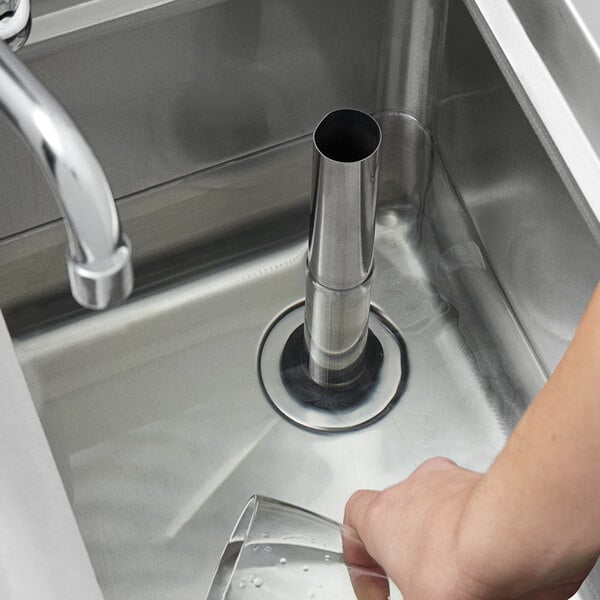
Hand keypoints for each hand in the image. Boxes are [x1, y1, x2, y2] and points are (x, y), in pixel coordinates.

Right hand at [344, 458, 590, 598]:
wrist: (510, 541)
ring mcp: (453, 483)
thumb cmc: (458, 566)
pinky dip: (486, 541)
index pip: (353, 520)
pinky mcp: (490, 487)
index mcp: (381, 515)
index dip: (361, 559)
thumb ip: (412, 593)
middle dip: (414, 552)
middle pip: (402, 516)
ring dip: (451, 542)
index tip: (379, 590)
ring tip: (471, 581)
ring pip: (443, 511)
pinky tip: (501, 576)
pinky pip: (481, 514)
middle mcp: (413, 489)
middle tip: (426, 584)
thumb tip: (418, 594)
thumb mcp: (416, 599)